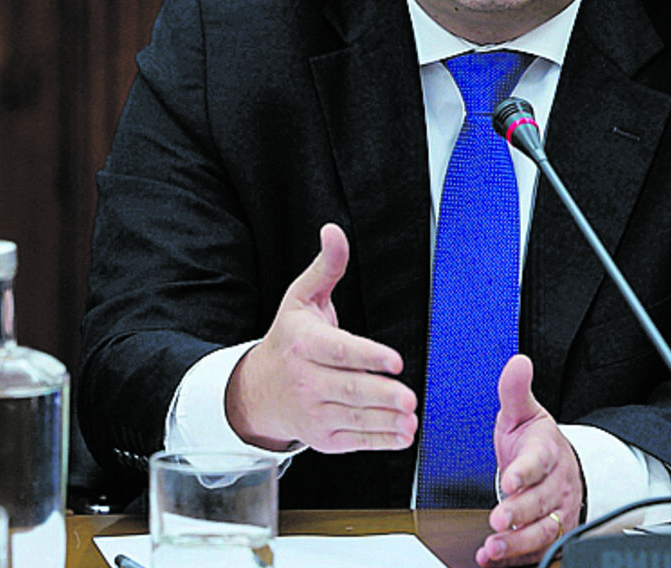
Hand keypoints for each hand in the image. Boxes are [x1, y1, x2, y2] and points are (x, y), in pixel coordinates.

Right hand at [225, 223, 417, 451]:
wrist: (258, 391)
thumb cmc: (289, 339)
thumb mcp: (301, 298)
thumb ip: (326, 266)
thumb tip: (333, 230)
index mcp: (304, 344)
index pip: (338, 351)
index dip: (367, 356)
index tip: (395, 360)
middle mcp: (307, 380)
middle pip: (349, 388)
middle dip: (382, 394)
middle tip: (409, 397)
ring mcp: (315, 412)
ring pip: (355, 416)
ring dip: (386, 419)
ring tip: (411, 417)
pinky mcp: (324, 437)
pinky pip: (356, 439)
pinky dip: (380, 440)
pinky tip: (403, 435)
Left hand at [476, 355, 583, 566]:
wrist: (559, 466)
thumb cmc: (536, 443)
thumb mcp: (524, 414)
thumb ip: (515, 392)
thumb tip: (518, 362)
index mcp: (546, 452)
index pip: (538, 462)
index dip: (525, 473)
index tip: (510, 480)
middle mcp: (554, 485)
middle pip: (541, 502)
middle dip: (519, 512)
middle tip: (498, 518)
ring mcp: (555, 512)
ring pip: (542, 531)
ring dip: (518, 542)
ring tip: (493, 546)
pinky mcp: (550, 533)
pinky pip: (536, 550)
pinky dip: (515, 558)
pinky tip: (493, 558)